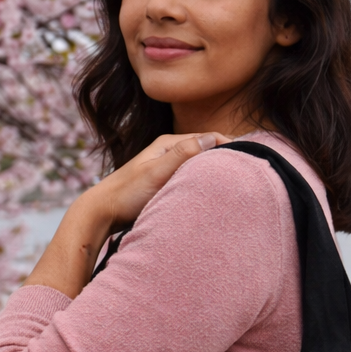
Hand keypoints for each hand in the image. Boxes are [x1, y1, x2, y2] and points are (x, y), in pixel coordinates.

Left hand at [22, 131, 229, 296]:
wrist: (100, 213)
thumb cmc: (126, 194)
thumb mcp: (157, 173)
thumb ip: (183, 154)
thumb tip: (212, 139)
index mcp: (168, 144)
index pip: (210, 138)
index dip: (231, 147)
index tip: (250, 161)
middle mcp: (168, 152)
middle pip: (206, 151)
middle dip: (225, 160)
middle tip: (248, 175)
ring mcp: (166, 168)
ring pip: (198, 167)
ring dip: (213, 173)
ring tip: (234, 186)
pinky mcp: (163, 183)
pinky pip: (190, 180)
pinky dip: (202, 184)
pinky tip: (210, 197)